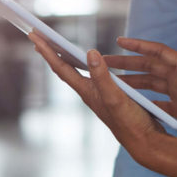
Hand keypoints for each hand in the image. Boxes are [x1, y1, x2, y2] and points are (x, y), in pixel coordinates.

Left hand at [28, 32, 166, 165]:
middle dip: (50, 52)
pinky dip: (83, 65)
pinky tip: (89, 62)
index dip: (47, 50)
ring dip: (64, 58)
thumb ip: (102, 75)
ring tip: (56, 47)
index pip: (61, 67)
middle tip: (37, 36)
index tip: (33, 35)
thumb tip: (90, 52)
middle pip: (63, 68)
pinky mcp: (107, 95)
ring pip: (75, 72)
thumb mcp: (116, 96)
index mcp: (86, 90)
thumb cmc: (129, 122)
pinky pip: (89, 75)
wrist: (143, 140)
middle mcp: (88, 92)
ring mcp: (97, 94)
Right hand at [102, 37, 176, 144]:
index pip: (158, 52)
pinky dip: (143, 102)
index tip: (119, 40)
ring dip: (132, 81)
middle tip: (105, 62)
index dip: (139, 45)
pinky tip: (130, 106)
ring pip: (150, 83)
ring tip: (113, 83)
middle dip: (127, 63)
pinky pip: (157, 102)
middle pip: (148, 66)